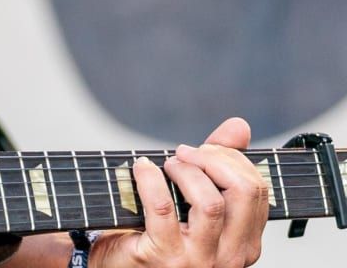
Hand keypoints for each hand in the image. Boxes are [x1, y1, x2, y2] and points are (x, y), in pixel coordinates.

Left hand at [93, 118, 268, 267]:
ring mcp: (198, 261)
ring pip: (210, 203)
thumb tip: (240, 125)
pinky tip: (142, 169)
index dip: (230, 158)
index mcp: (244, 242)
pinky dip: (150, 178)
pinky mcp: (163, 257)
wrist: (122, 264)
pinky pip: (163, 207)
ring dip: (185, 170)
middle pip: (244, 192)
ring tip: (167, 164)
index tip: (204, 150)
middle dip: (213, 158)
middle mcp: (230, 256)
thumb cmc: (160, 229)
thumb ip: (218, 162)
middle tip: (184, 153)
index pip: (257, 190)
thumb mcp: (193, 195)